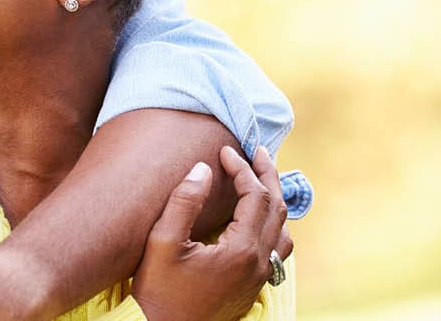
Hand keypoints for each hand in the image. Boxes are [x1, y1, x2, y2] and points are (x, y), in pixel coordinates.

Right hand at [131, 146, 292, 320]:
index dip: (242, 167)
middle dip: (267, 175)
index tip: (225, 151)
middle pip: (277, 207)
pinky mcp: (253, 287)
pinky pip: (276, 249)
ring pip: (282, 229)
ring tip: (260, 179)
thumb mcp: (163, 242)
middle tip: (257, 150)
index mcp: (241, 250)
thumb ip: (185, 201)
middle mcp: (258, 264)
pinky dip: (272, 224)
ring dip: (274, 200)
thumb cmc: (158, 291)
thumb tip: (203, 168)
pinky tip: (256, 218)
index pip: (255, 195)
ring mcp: (259, 278)